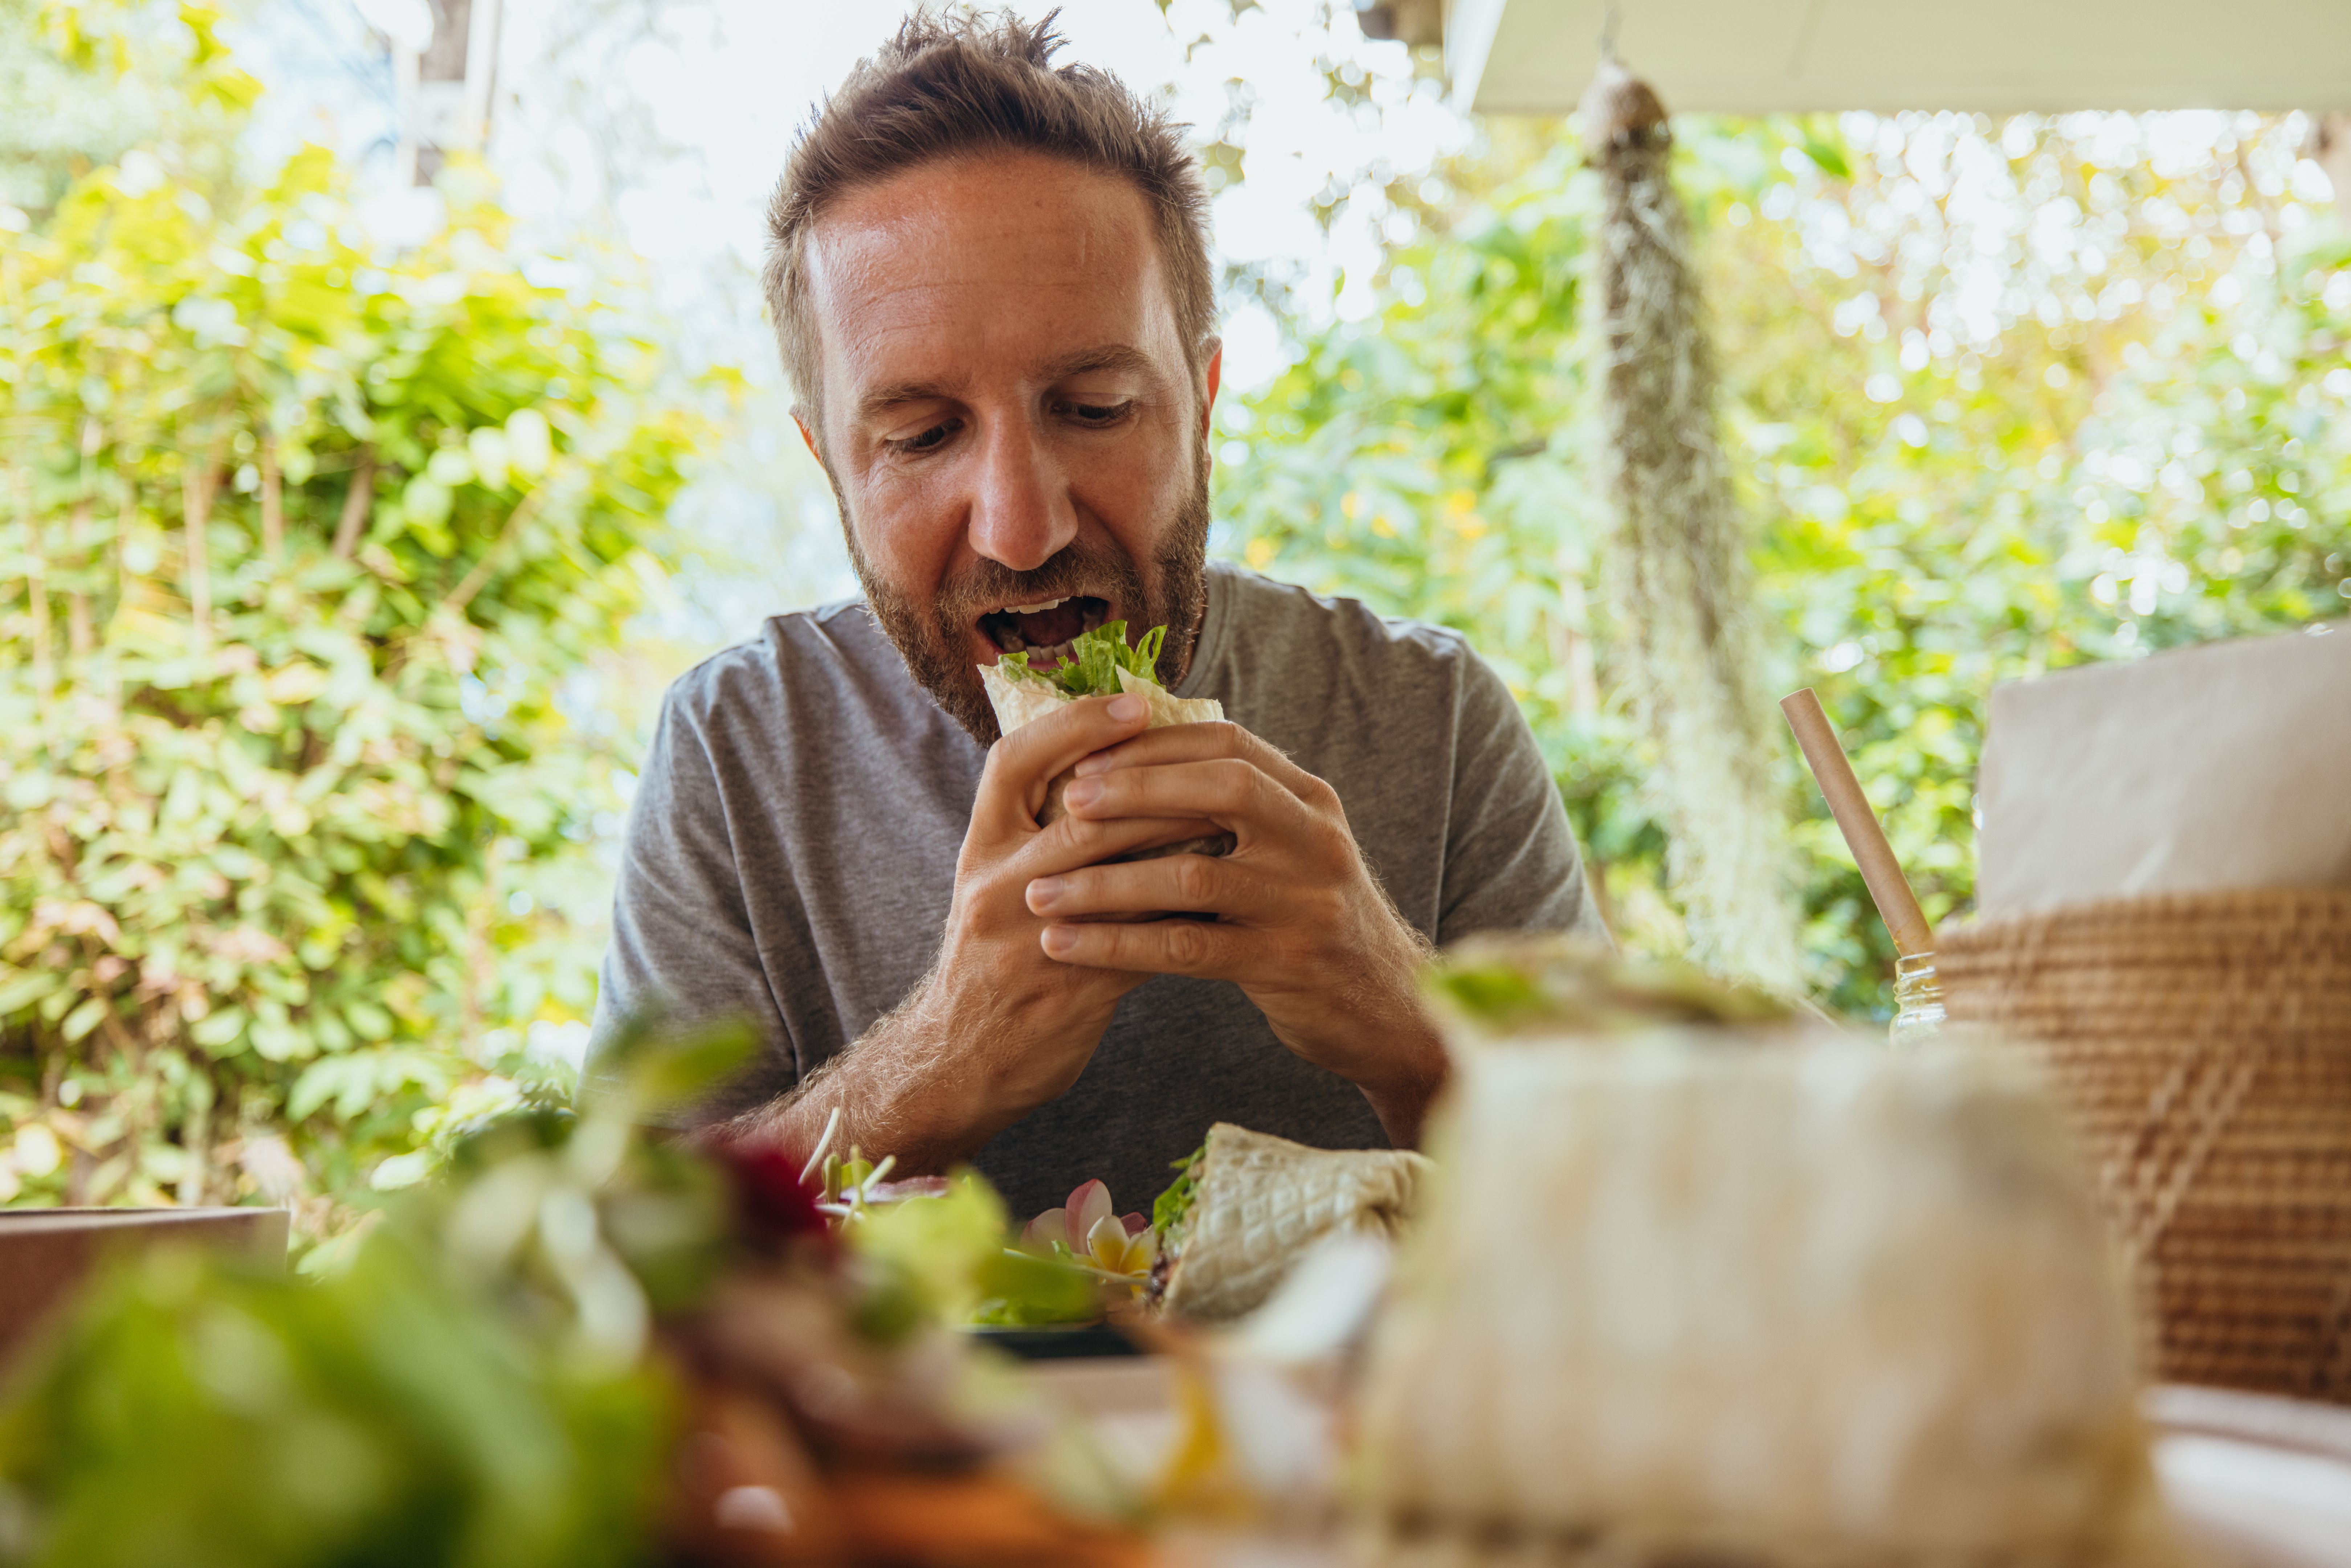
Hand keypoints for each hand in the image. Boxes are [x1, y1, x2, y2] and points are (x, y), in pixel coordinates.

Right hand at [900, 692, 1228, 1141]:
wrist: (959, 1066)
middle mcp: (995, 887)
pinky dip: (1189, 916)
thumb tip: (1120, 771)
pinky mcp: (1073, 993)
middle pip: (1083, 813)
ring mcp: (1031, 941)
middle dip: (1157, 783)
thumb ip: (1039, 835)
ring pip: (1120, 873)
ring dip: (1184, 841)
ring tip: (1237, 817)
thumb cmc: (992, 963)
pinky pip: (1145, 943)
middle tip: (1219, 760)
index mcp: (979, 851)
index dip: (1073, 726)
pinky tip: (1230, 897)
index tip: (1133, 705)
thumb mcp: (994, 887)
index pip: (1014, 762)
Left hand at [1019, 721, 1447, 1143]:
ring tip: (1038, 892)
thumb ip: (1238, 810)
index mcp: (1311, 800)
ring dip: (1105, 883)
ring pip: (1192, 875)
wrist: (1387, 1009)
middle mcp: (1317, 839)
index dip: (1154, 744)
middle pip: (1221, 788)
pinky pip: (1186, 948)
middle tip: (1064, 804)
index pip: (1228, 742)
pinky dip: (1117, 945)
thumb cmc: (1312, 921)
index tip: (1086, 755)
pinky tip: (1065, 946)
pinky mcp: (1287, 963)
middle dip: (1135, 790)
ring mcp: (1307, 902)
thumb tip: (1142, 760)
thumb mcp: (1292, 850)